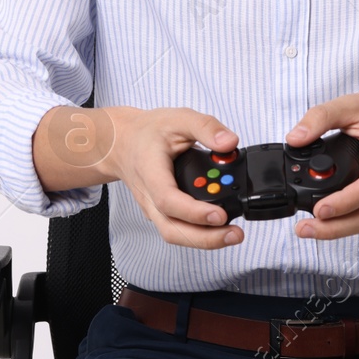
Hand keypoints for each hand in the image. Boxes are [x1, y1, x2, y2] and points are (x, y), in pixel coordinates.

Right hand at [100, 106, 246, 249]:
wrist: (122, 142)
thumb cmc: (149, 132)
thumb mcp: (178, 118)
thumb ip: (206, 127)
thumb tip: (230, 142)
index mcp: (150, 172)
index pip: (168, 200)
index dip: (194, 212)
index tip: (220, 214)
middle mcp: (149, 196)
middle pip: (172, 229)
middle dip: (205, 238)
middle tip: (235, 234)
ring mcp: (153, 208)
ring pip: (174, 234)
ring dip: (204, 240)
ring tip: (232, 235)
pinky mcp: (161, 212)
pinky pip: (178, 229)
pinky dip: (199, 233)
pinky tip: (220, 227)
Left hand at [283, 89, 358, 240]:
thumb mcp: (353, 104)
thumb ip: (322, 118)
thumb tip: (294, 138)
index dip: (345, 202)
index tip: (320, 209)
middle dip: (334, 229)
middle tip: (303, 229)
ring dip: (336, 230)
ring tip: (307, 229)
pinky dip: (342, 223)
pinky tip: (320, 219)